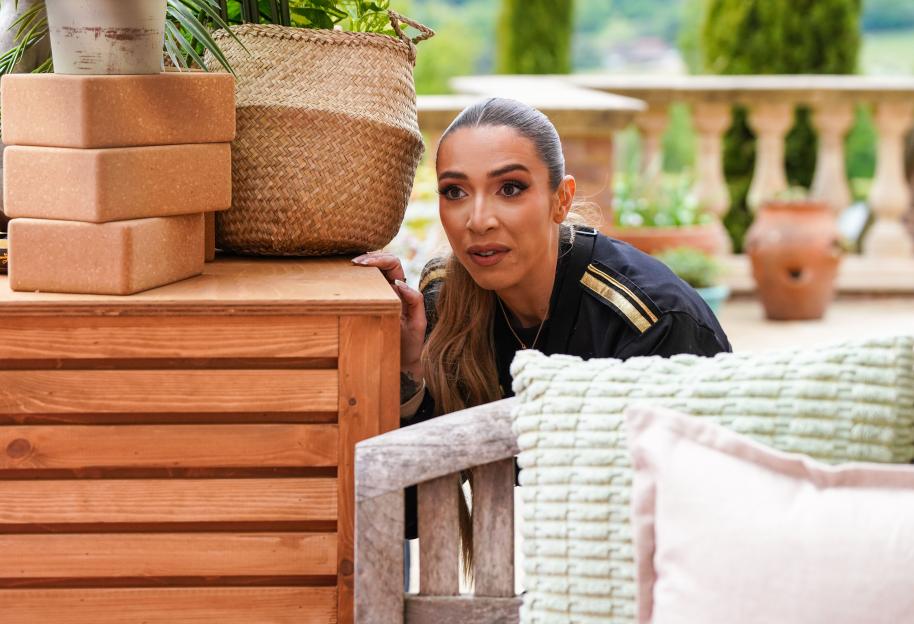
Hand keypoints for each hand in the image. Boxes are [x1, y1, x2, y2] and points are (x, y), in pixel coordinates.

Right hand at [352, 252, 426, 375]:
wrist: (404, 362)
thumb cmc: (410, 343)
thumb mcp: (418, 323)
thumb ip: (415, 301)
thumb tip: (398, 283)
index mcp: (403, 291)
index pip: (393, 264)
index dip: (379, 259)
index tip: (363, 264)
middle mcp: (393, 289)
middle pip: (383, 262)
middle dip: (369, 258)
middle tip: (353, 263)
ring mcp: (382, 296)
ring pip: (374, 270)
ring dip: (364, 263)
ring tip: (350, 265)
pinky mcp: (373, 304)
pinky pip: (366, 284)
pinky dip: (358, 276)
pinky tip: (348, 275)